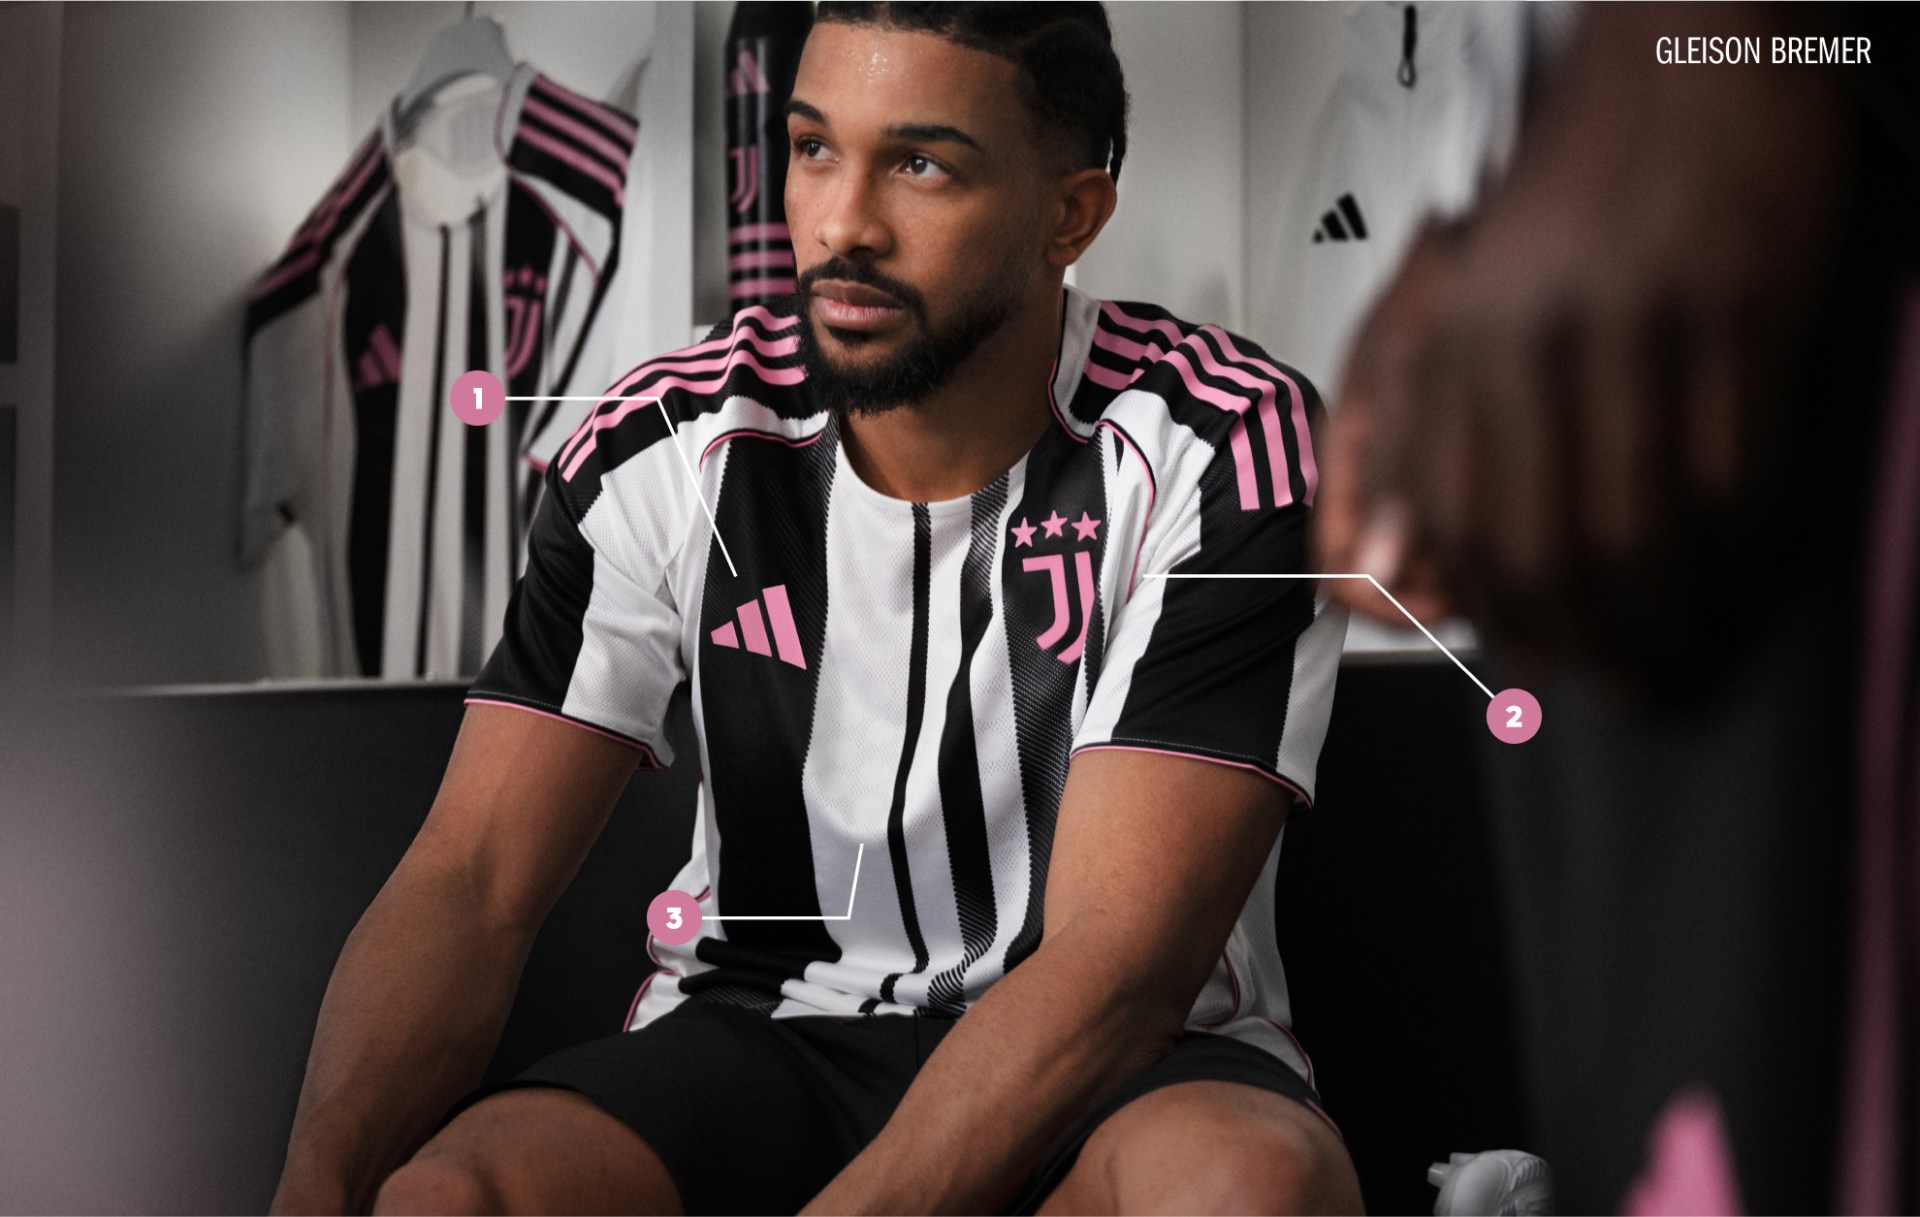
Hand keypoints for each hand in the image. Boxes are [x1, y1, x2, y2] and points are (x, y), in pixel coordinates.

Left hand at [1316, 3, 1855, 686]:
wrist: (1689, 41)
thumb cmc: (1581, 179)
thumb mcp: (1467, 296)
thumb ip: (1419, 430)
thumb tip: (1391, 570)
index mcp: (1458, 336)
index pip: (1452, 521)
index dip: (1491, 616)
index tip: (1528, 658)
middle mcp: (1536, 339)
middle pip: (1545, 545)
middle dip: (1582, 639)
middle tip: (1620, 682)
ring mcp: (1642, 327)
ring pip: (1642, 529)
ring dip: (1664, 616)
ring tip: (1679, 653)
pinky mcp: (1740, 314)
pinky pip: (1737, 474)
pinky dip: (1739, 552)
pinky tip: (1738, 580)